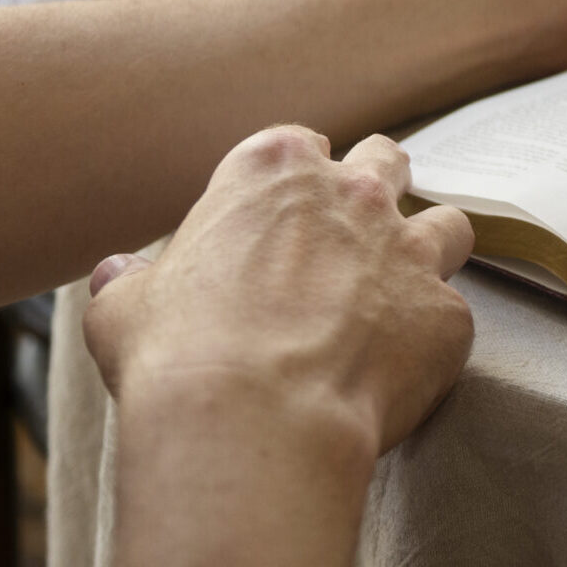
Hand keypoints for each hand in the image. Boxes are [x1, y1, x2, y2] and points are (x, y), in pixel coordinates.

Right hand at [84, 128, 475, 459]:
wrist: (252, 420)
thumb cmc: (178, 357)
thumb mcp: (125, 310)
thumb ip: (131, 283)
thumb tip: (115, 274)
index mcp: (273, 172)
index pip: (300, 147)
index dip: (295, 183)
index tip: (285, 218)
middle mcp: (353, 194)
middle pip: (384, 161)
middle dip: (375, 190)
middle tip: (355, 238)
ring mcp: (409, 251)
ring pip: (447, 224)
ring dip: (427, 252)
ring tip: (401, 296)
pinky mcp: (447, 313)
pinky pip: (451, 316)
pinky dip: (430, 340)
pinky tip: (400, 373)